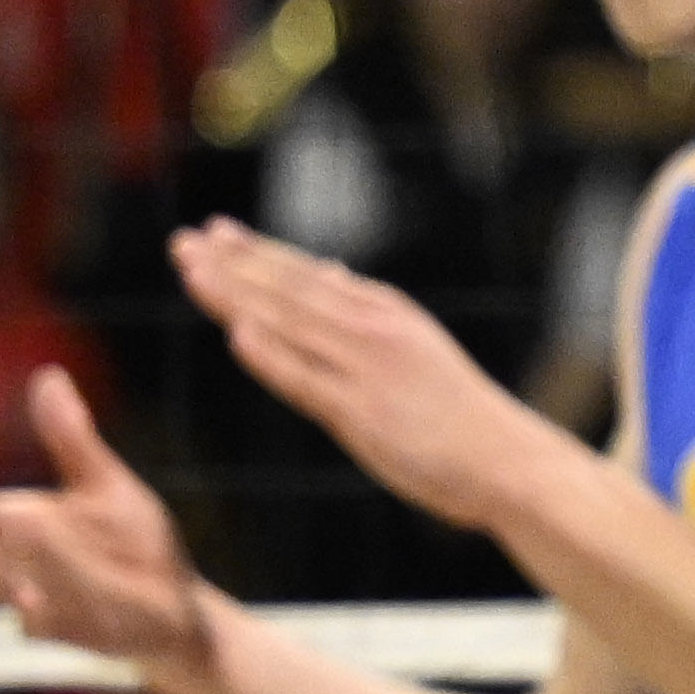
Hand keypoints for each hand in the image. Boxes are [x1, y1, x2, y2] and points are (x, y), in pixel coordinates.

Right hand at [0, 369, 207, 677]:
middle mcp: (21, 567)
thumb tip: (49, 376)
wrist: (180, 608)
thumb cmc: (133, 544)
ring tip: (18, 533)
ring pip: (15, 590)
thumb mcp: (106, 487)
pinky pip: (64, 625)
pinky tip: (42, 601)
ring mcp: (48, 606)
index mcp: (18, 526)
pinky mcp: (83, 635)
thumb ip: (72, 440)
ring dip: (12, 570)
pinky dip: (57, 612)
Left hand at [174, 218, 567, 536]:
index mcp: (385, 312)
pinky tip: (236, 333)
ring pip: (288, 324)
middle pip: (288, 291)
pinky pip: (306, 380)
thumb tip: (329, 269)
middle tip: (183, 240)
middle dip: (232, 264)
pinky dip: (271, 355)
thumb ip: (364, 310)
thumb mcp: (416, 343)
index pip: (307, 275)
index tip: (215, 232)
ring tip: (191, 269)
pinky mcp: (362, 413)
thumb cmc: (463, 412)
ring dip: (236, 295)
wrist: (510, 460)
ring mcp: (366, 370)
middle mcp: (372, 330)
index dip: (257, 253)